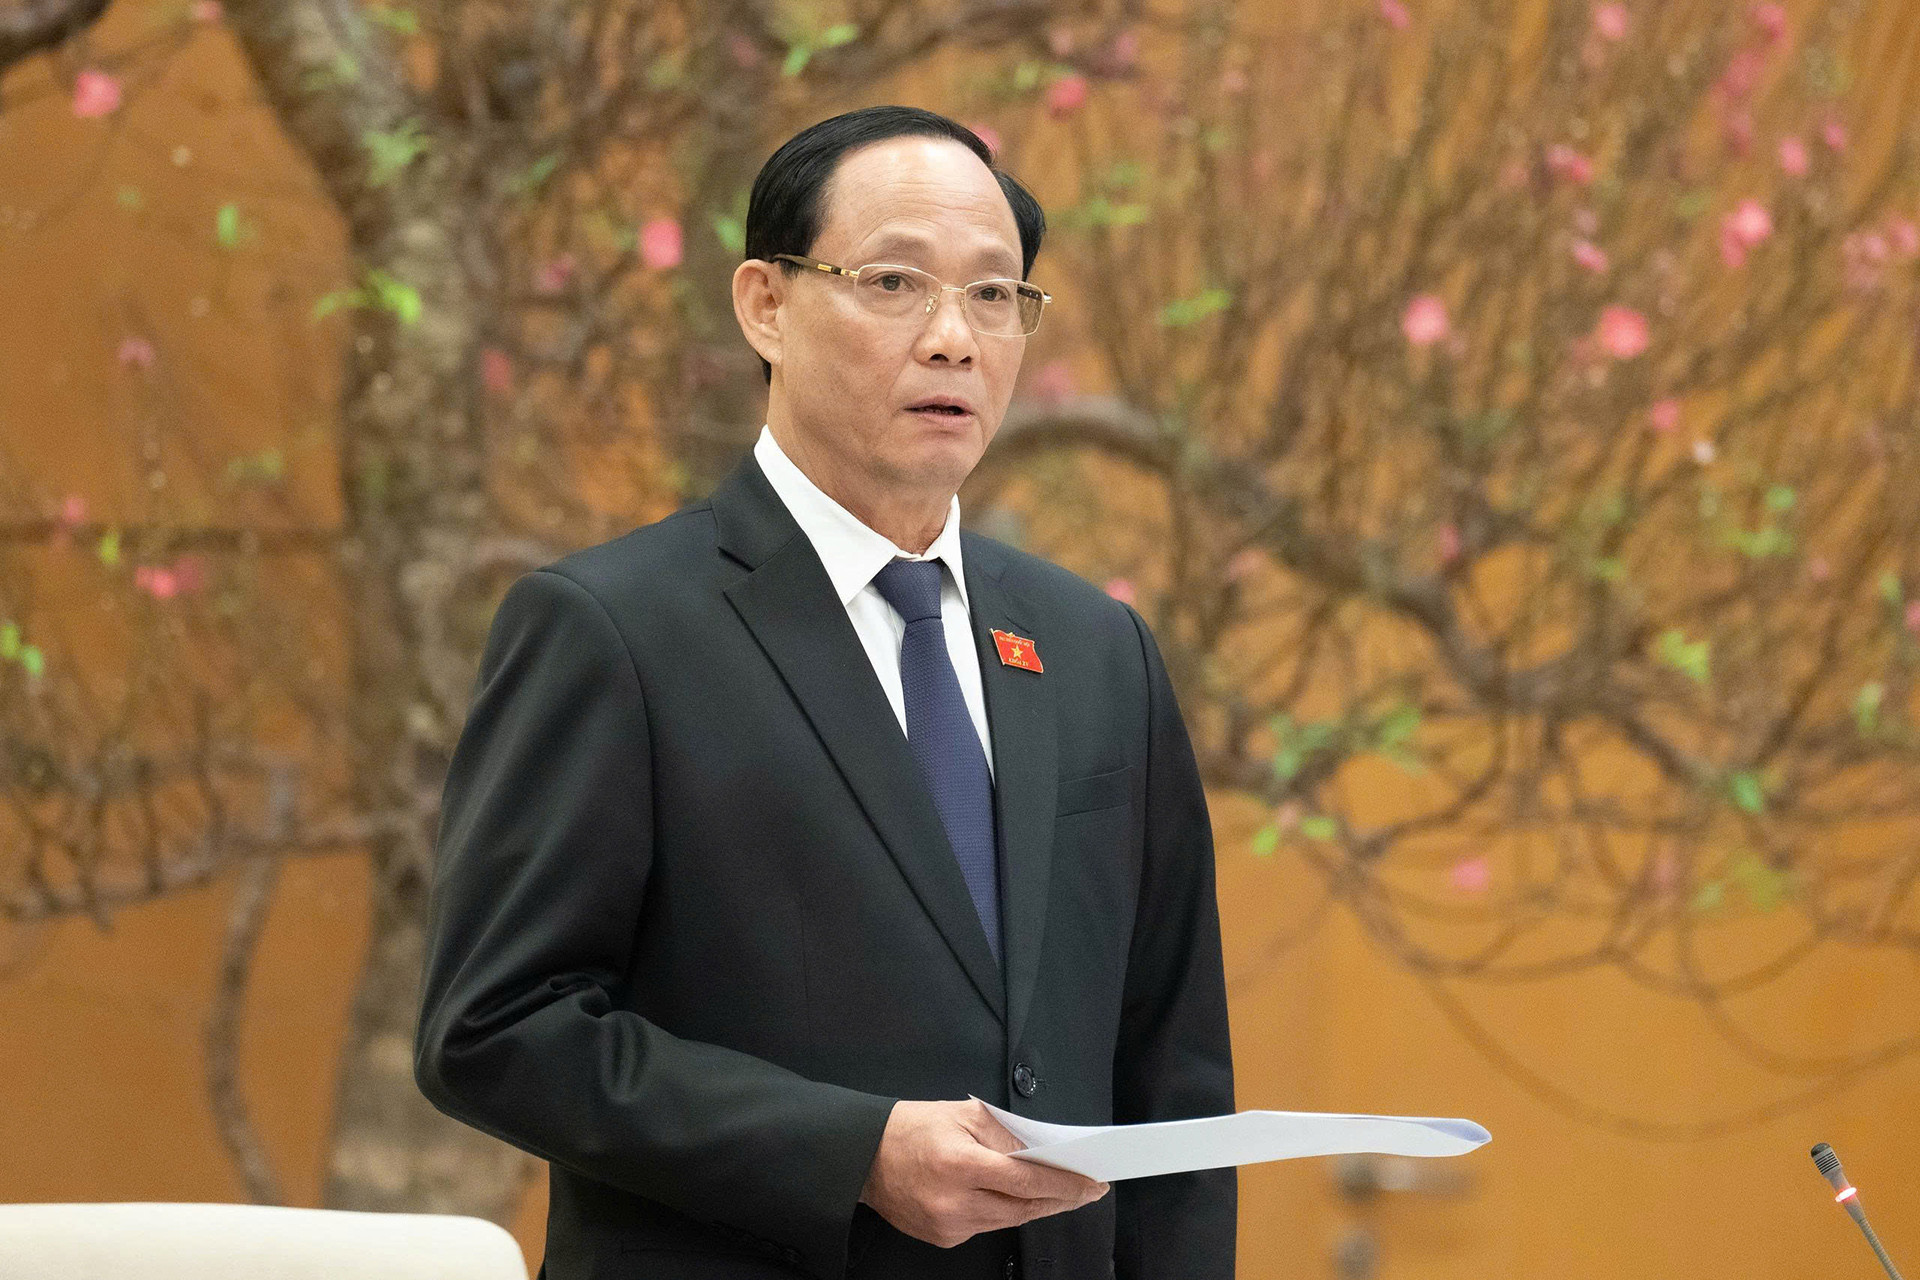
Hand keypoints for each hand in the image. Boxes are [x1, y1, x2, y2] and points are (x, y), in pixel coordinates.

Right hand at [858, 1098, 1110, 1248]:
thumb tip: (1045, 1152)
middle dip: (1062, 1199)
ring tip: (1064, 1194)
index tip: (1093, 1182)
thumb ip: (1006, 1134)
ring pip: (1009, 1221)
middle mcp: (954, 1202)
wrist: (863, 1157)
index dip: (1065, 1183)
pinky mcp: (944, 1239)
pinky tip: (1020, 1200)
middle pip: (1024, 1208)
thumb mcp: (962, 1114)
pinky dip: (1006, 1213)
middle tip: (1090, 1190)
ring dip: (1038, 1208)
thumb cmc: (912, 1127)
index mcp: (959, 1164)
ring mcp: (948, 1226)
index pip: (1026, 1181)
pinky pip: (987, 1227)